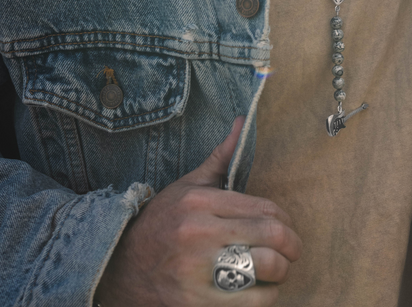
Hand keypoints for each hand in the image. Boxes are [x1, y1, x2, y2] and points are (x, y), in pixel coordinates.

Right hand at [95, 117, 301, 306]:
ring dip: (281, 272)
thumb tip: (242, 123)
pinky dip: (265, 297)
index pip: (264, 208)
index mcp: (201, 202)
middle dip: (292, 246)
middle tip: (293, 251)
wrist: (118, 267)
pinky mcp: (195, 302)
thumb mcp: (187, 186)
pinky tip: (262, 291)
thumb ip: (220, 158)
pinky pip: (249, 302)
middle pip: (270, 236)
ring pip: (264, 269)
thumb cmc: (160, 223)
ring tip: (279, 271)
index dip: (285, 219)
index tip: (287, 226)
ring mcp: (197, 270)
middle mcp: (199, 233)